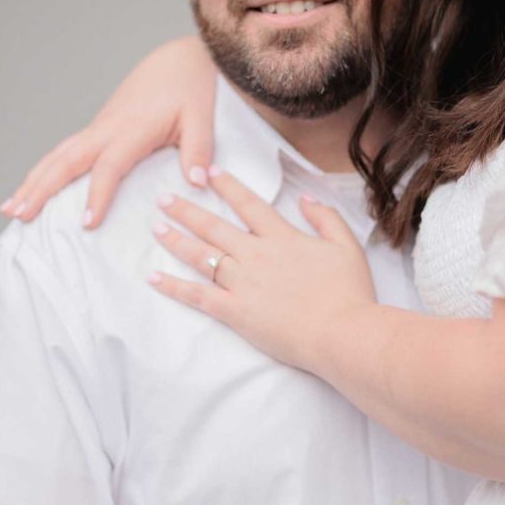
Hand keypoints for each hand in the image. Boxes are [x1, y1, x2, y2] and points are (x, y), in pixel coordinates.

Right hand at [1, 36, 216, 228]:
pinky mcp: (97, 129)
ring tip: (10, 208)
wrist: (177, 59)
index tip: (87, 223)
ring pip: (57, 156)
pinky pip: (64, 152)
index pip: (109, 166)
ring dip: (32, 181)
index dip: (98, 194)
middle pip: (65, 161)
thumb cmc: (190, 88)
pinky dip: (44, 171)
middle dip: (40, 189)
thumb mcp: (202, 118)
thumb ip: (199, 150)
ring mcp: (98, 128)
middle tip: (19, 216)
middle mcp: (107, 128)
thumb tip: (196, 181)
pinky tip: (33, 188)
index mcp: (132, 129)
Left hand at [147, 173, 375, 371]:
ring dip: (176, 240)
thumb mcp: (347, 246)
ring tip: (156, 227)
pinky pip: (197, 296)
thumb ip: (325, 218)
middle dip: (187, 209)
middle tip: (164, 198)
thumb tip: (305, 198)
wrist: (343, 332)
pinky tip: (153, 278)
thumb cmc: (350, 293)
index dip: (228, 186)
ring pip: (201, 255)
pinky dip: (173, 286)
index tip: (210, 172)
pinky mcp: (235, 311)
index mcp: (282, 238)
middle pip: (215, 226)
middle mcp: (256, 255)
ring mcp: (243, 282)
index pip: (249, 204)